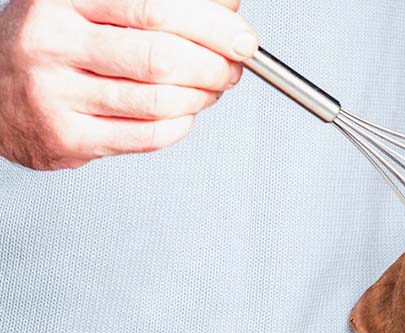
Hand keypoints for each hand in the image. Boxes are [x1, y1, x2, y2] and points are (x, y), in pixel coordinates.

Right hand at [0, 0, 257, 168]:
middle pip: (161, 57)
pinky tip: (183, 113)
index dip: (212, 25)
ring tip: (210, 89)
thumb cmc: (55, 46)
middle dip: (214, 66)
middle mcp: (53, 42)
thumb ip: (153, 5)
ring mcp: (56, 93)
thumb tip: (226, 10)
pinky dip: (181, 125)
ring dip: (202, 97)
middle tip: (232, 67)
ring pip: (159, 100)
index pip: (156, 8)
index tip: (241, 37)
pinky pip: (148, 135)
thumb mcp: (92, 6)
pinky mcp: (68, 137)